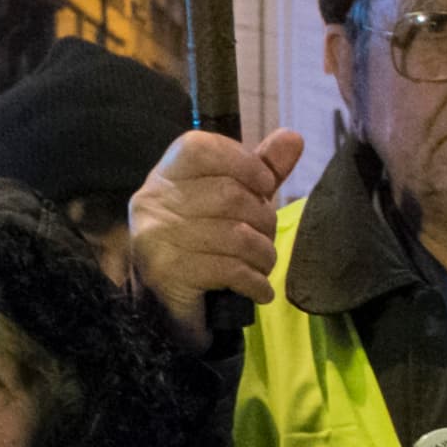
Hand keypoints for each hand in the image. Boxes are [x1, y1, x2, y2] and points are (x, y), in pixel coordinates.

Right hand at [128, 129, 304, 350]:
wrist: (167, 309)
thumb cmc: (203, 244)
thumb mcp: (232, 200)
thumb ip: (259, 170)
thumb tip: (293, 138)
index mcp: (166, 174)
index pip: (203, 148)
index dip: (244, 163)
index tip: (264, 186)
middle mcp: (153, 201)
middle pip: (229, 195)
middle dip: (263, 220)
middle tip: (266, 238)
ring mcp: (157, 238)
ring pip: (235, 236)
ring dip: (264, 255)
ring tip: (263, 265)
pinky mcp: (167, 274)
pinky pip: (229, 269)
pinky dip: (255, 282)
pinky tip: (258, 289)